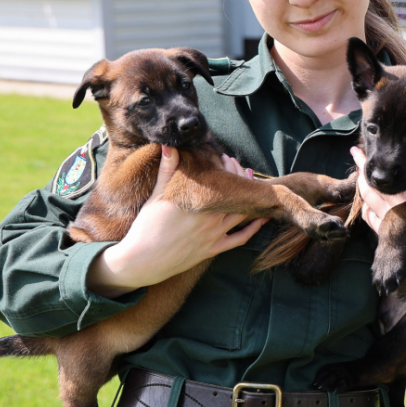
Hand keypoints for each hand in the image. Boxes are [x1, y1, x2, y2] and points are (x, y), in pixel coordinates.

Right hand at [85, 147, 267, 297]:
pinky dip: (254, 228)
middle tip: (240, 168)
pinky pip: (240, 238)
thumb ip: (167, 170)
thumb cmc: (146, 228)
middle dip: (239, 179)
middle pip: (234, 195)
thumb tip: (168, 145)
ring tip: (252, 186)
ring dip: (250, 199)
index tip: (226, 158)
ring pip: (241, 213)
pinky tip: (263, 217)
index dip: (228, 167)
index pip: (222, 180)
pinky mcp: (213, 250)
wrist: (142, 261)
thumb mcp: (156, 196)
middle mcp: (210, 218)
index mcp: (197, 203)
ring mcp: (213, 235)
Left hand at [351, 146, 405, 316]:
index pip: (392, 178)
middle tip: (356, 151)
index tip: (364, 149)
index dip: (374, 165)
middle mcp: (403, 212)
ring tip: (361, 172)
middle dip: (363, 170)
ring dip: (363, 188)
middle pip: (375, 187)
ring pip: (370, 202)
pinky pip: (371, 220)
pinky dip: (367, 208)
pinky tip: (367, 200)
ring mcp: (392, 228)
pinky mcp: (387, 241)